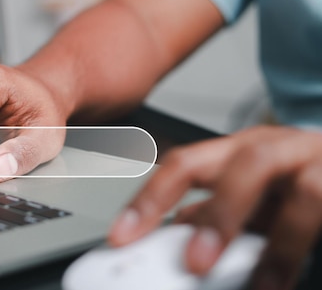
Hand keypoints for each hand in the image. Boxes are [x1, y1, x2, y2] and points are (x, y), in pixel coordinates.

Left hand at [108, 125, 321, 289]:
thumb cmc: (293, 176)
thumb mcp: (246, 192)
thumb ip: (212, 210)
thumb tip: (171, 234)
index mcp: (237, 150)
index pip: (185, 165)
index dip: (151, 200)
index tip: (122, 238)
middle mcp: (277, 149)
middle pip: (244, 167)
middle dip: (220, 217)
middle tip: (195, 264)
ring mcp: (319, 165)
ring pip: (305, 192)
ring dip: (280, 244)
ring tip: (261, 285)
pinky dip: (305, 249)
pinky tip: (287, 279)